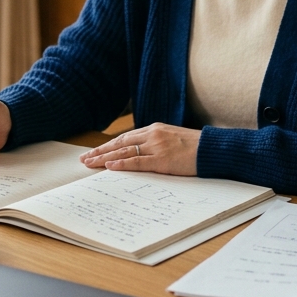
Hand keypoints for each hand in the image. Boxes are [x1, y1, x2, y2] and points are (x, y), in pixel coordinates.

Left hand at [79, 122, 199, 175]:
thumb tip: (141, 152)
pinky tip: (109, 167)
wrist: (212, 148)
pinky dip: (122, 164)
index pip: (125, 138)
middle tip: (84, 159)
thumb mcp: (172, 138)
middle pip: (119, 143)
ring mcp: (157, 147)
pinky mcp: (162, 160)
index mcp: (154, 129)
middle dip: (100, 151)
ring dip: (105, 158)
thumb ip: (156, 143)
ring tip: (90, 164)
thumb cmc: (195, 146)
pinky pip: (138, 162)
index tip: (94, 152)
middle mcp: (152, 135)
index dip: (108, 145)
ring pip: (124, 152)